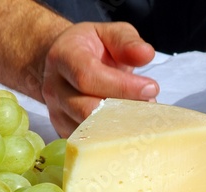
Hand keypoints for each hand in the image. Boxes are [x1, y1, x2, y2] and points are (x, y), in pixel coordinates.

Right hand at [42, 22, 158, 136]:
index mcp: (63, 57)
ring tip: (142, 117)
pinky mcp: (64, 131)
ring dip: (120, 128)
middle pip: (87, 109)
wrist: (66, 65)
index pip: (87, 76)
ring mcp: (57, 113)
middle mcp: (54, 87)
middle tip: (150, 106)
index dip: (121, 86)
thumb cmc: (92, 49)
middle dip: (123, 111)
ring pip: (88, 130)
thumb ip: (128, 42)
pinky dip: (112, 138)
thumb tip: (146, 54)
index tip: (151, 88)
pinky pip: (89, 142)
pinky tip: (130, 128)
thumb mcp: (110, 34)